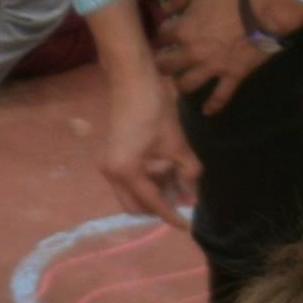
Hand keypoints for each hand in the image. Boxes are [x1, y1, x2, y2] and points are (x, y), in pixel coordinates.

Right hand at [101, 67, 199, 227]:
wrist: (131, 78)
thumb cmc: (153, 106)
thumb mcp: (175, 141)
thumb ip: (186, 171)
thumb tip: (194, 194)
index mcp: (126, 171)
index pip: (152, 202)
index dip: (171, 214)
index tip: (187, 225)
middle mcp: (111, 174)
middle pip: (135, 206)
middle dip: (157, 208)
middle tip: (181, 201)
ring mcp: (108, 166)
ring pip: (131, 195)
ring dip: (152, 195)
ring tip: (176, 184)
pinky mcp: (111, 157)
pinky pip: (129, 181)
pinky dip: (146, 183)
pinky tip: (164, 172)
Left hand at [155, 0, 266, 116]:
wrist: (265, 6)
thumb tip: (165, 10)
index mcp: (183, 30)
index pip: (162, 36)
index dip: (161, 35)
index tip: (163, 36)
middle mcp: (192, 54)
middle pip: (167, 66)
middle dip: (162, 63)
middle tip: (163, 63)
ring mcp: (212, 68)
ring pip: (186, 85)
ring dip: (180, 85)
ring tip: (179, 83)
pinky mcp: (232, 76)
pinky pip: (220, 97)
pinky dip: (212, 106)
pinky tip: (206, 112)